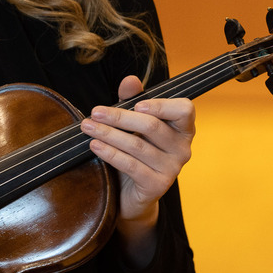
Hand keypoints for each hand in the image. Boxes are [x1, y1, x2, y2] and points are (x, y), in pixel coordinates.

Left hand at [80, 75, 195, 264]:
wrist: (131, 193)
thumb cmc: (136, 151)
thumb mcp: (133, 124)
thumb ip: (133, 100)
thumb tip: (130, 79)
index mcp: (183, 129)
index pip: (184, 109)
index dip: (162, 105)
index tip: (136, 104)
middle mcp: (183, 148)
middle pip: (152, 126)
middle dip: (119, 117)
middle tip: (94, 112)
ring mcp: (172, 169)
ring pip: (137, 146)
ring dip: (108, 134)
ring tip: (87, 127)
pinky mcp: (157, 185)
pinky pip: (131, 165)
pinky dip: (110, 153)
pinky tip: (95, 145)